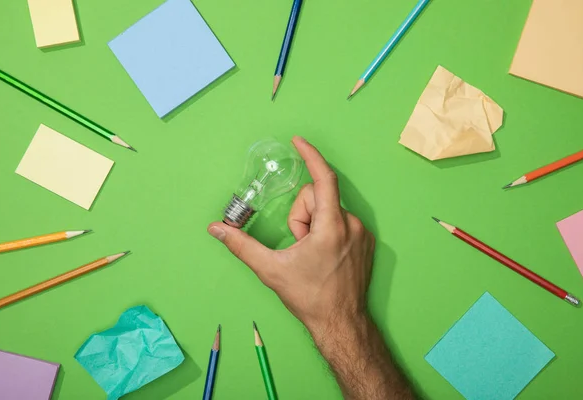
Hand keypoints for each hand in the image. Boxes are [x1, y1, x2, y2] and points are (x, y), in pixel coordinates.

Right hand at [207, 136, 374, 335]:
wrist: (341, 322)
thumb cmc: (309, 297)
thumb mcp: (271, 270)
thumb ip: (241, 245)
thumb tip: (216, 228)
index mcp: (331, 227)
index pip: (323, 179)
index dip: (310, 156)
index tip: (298, 141)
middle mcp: (351, 224)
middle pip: (317, 198)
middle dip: (300, 216)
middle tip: (298, 245)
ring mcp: (361, 233)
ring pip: (328, 210)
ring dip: (313, 225)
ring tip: (311, 253)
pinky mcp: (365, 241)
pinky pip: (340, 221)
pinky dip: (326, 230)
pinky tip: (324, 255)